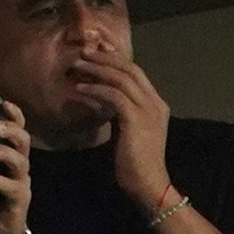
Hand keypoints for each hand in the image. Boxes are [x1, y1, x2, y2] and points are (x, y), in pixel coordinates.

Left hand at [0, 101, 30, 233]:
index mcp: (7, 157)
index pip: (16, 131)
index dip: (13, 116)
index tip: (2, 104)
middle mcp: (17, 168)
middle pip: (23, 142)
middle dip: (11, 130)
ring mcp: (20, 184)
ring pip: (21, 163)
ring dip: (5, 153)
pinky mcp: (19, 202)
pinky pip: (14, 189)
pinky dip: (2, 182)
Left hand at [71, 48, 170, 209]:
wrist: (148, 185)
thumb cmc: (135, 163)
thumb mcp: (129, 131)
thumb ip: (122, 112)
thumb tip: (103, 98)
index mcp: (156, 104)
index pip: (137, 72)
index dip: (117, 58)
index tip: (99, 48)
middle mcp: (155, 102)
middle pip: (130, 69)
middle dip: (106, 57)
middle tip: (84, 50)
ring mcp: (148, 110)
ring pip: (121, 79)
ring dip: (97, 69)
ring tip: (78, 64)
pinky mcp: (135, 120)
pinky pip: (113, 96)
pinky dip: (96, 89)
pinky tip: (80, 88)